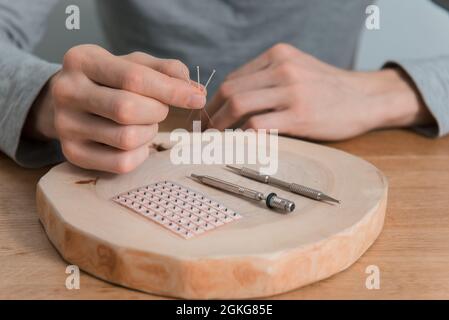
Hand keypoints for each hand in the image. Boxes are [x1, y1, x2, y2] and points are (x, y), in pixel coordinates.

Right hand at [26, 45, 205, 172]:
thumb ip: (166, 71)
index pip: (134, 78)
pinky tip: (137, 141)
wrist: (68, 102)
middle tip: (158, 108)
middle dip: (157, 111)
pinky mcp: (73, 153)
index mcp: (82, 60)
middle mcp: (66, 91)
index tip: (198, 99)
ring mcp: (65, 126)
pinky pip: (121, 163)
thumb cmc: (109, 80)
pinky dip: (141, 154)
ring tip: (144, 123)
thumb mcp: (133, 64)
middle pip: (127, 109)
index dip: (172, 91)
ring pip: (126, 139)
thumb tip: (195, 91)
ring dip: (149, 132)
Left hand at [207, 43, 433, 139]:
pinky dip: (242, 134)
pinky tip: (238, 142)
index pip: (234, 78)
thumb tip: (233, 100)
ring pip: (239, 105)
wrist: (366, 98)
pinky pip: (259, 124)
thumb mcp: (298, 69)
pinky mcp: (300, 114)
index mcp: (278, 55)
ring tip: (216, 138)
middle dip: (211, 113)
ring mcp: (291, 90)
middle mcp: (282, 68)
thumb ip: (268, 78)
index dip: (215, 99)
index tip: (208, 116)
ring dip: (221, 124)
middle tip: (205, 130)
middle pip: (230, 90)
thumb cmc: (328, 89)